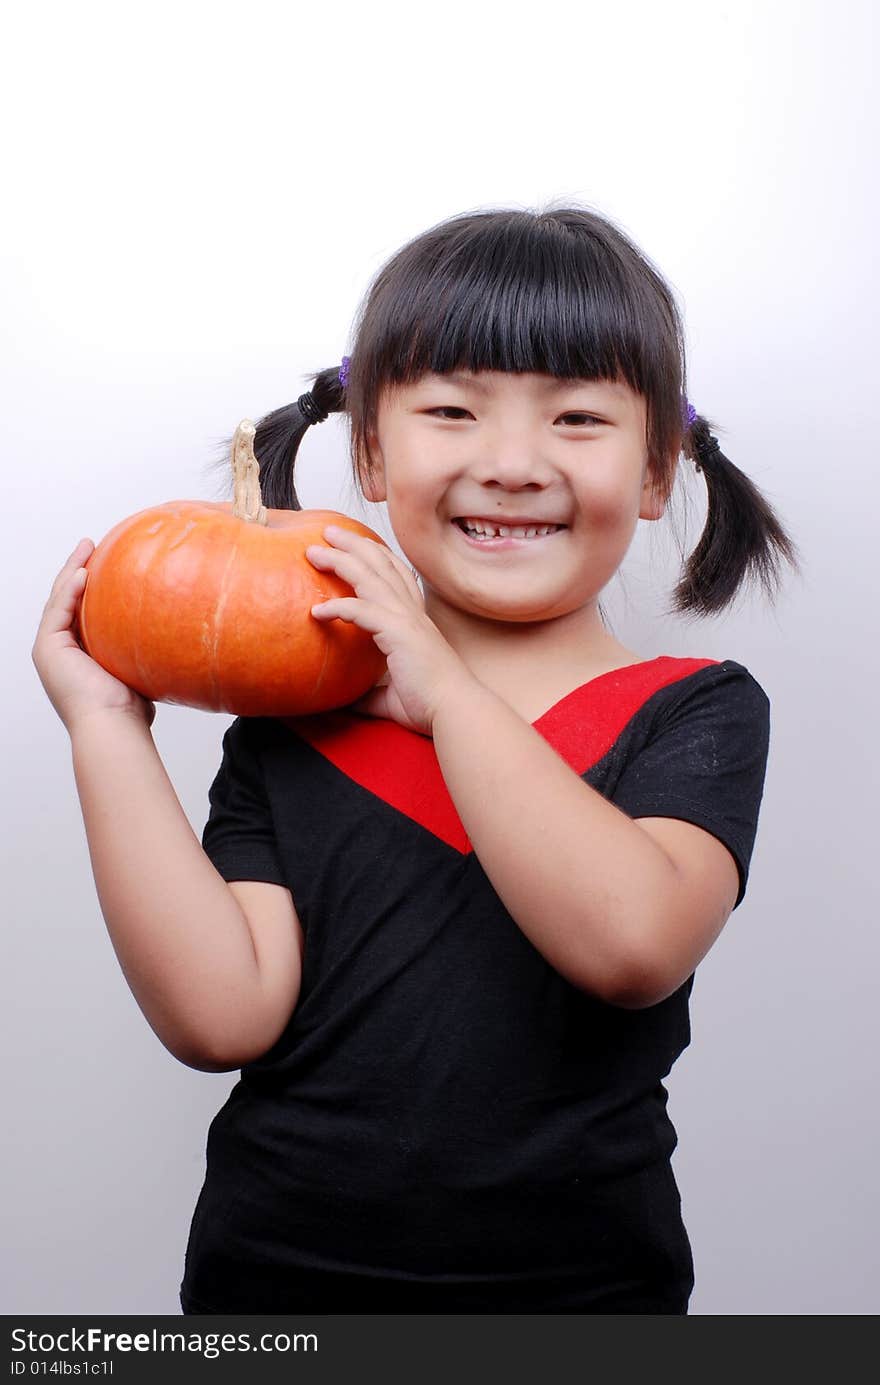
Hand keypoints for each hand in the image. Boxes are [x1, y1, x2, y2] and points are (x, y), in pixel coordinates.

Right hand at [32, 539, 156, 735]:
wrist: (114, 725)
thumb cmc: (132, 707)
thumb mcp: (140, 666)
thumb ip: (143, 647)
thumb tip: (178, 631)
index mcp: (79, 654)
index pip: (81, 611)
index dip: (90, 587)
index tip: (107, 563)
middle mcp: (61, 650)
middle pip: (66, 600)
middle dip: (78, 570)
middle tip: (92, 545)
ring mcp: (50, 649)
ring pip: (59, 599)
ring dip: (72, 571)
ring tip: (87, 547)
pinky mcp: (46, 648)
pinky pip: (58, 610)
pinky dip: (70, 590)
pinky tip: (85, 571)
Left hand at [305, 525, 472, 735]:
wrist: (454, 710)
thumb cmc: (431, 704)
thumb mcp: (392, 696)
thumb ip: (370, 692)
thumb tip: (348, 701)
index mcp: (415, 620)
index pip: (397, 574)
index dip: (377, 555)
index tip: (356, 544)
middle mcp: (412, 612)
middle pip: (381, 564)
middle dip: (353, 544)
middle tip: (328, 531)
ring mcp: (406, 618)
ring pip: (369, 576)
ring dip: (341, 560)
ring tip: (315, 550)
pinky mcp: (398, 632)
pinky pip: (361, 611)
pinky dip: (338, 607)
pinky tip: (317, 611)